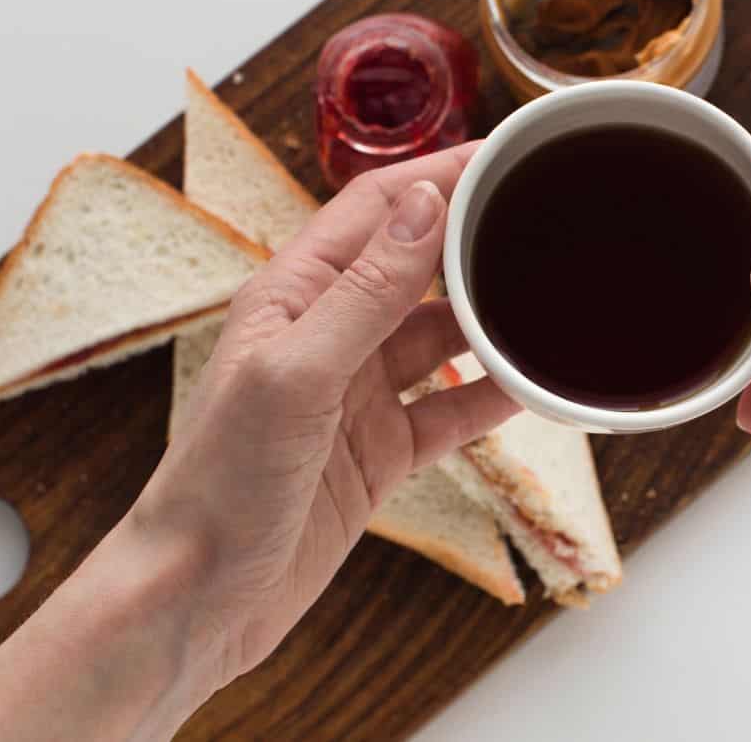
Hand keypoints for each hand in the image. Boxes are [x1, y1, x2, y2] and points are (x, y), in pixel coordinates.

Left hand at [136, 142, 517, 695]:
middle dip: (477, 239)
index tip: (508, 150)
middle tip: (549, 217)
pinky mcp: (379, 452)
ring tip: (553, 296)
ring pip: (442, 338)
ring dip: (492, 319)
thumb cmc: (218, 484)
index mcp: (292, 295)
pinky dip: (493, 398)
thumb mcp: (297, 375)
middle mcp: (327, 334)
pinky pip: (452, 412)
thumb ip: (366, 293)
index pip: (378, 206)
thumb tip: (424, 201)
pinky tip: (536, 384)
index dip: (441, 173)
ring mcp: (357, 395)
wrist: (197, 600)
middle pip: (418, 265)